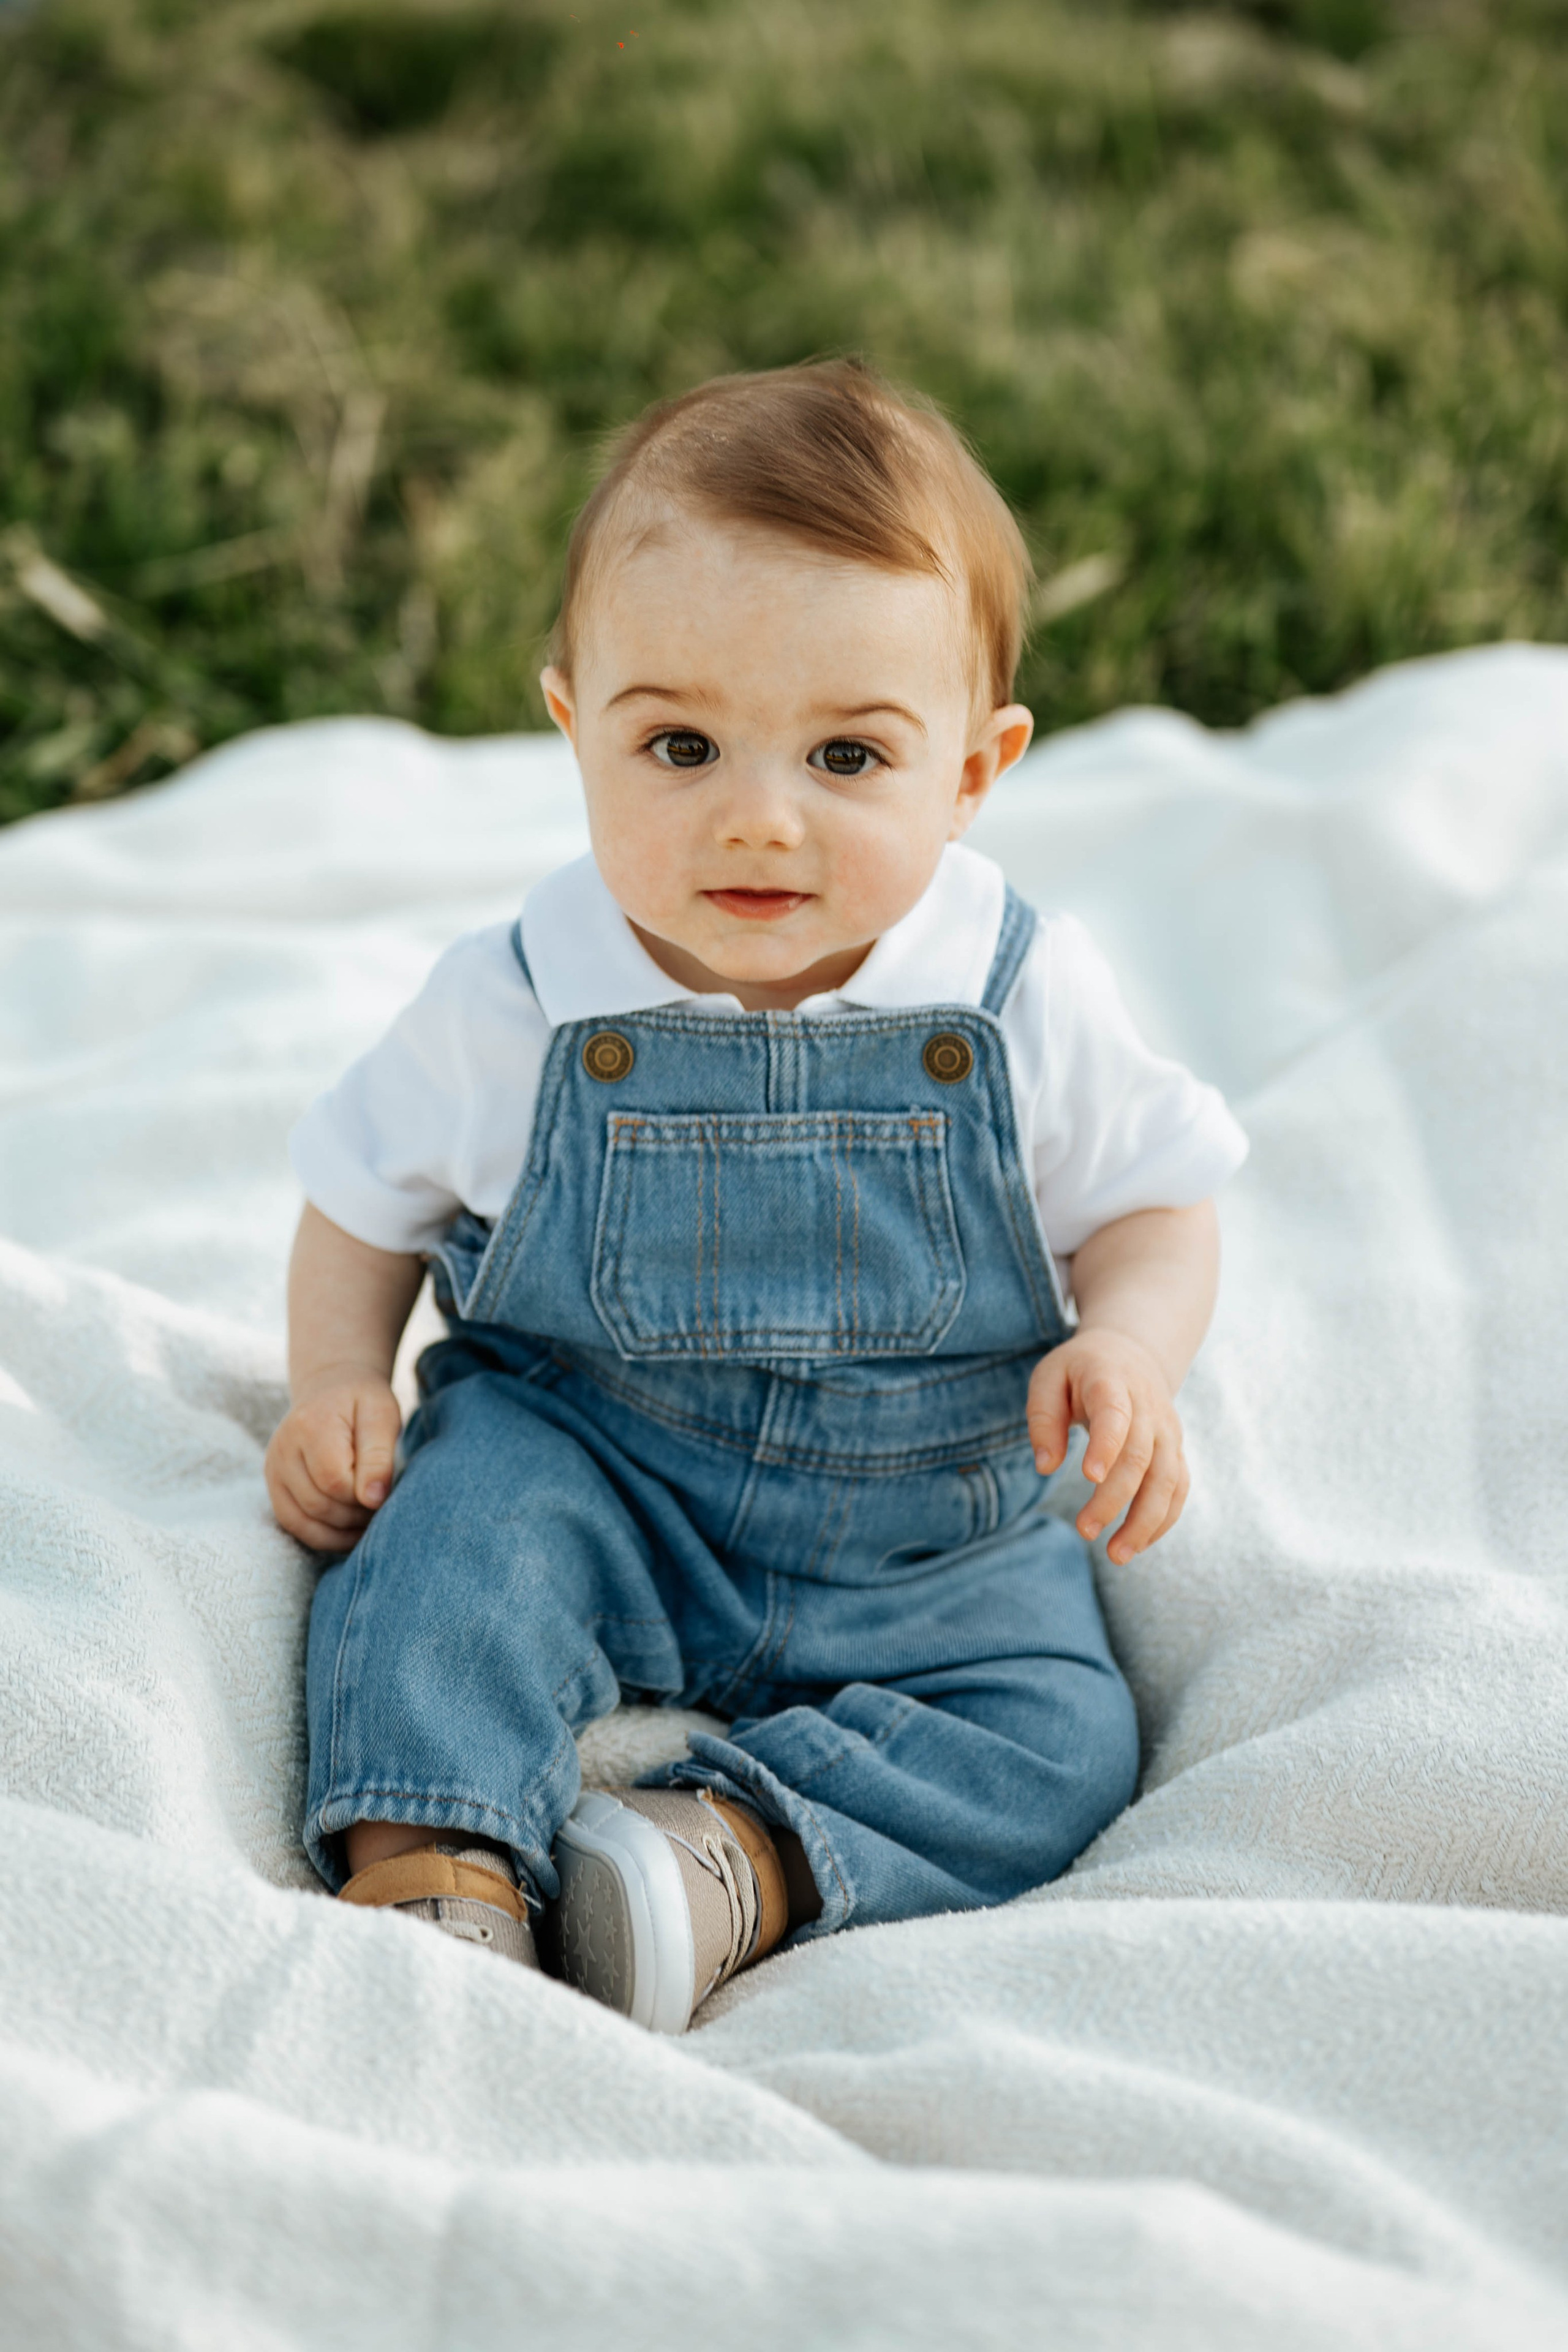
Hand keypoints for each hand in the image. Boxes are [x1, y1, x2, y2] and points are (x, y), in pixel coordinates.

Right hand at [264, 1369, 401, 1551]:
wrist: (331, 1389)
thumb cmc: (363, 1402)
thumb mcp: (383, 1416)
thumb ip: (379, 1456)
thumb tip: (374, 1499)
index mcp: (310, 1425)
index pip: (335, 1481)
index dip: (364, 1495)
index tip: (386, 1488)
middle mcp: (283, 1449)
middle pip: (319, 1505)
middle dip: (356, 1514)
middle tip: (382, 1505)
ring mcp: (274, 1469)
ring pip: (304, 1521)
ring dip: (342, 1529)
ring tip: (368, 1514)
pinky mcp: (274, 1485)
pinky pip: (293, 1525)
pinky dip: (324, 1536)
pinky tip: (350, 1530)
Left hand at [1027, 1328, 1189, 1564]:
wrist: (1131, 1353)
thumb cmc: (1079, 1370)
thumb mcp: (1049, 1377)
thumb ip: (1042, 1418)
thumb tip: (1045, 1466)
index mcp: (1111, 1383)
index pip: (1115, 1415)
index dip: (1106, 1445)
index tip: (1088, 1477)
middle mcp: (1148, 1408)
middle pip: (1140, 1457)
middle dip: (1114, 1499)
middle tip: (1085, 1531)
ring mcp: (1167, 1431)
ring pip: (1168, 1480)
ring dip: (1145, 1521)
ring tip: (1117, 1555)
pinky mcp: (1175, 1451)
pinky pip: (1179, 1489)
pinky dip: (1163, 1520)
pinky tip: (1137, 1545)